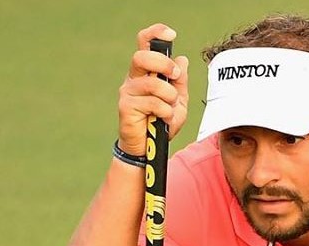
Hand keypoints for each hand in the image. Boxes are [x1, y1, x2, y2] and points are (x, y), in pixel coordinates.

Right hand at [117, 24, 189, 155]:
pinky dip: (164, 111)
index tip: (171, 34)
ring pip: (151, 83)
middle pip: (143, 57)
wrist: (149, 148)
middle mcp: (134, 78)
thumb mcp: (178, 102)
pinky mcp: (125, 107)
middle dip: (164, 64)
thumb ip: (180, 83)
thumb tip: (182, 60)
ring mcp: (128, 92)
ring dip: (168, 95)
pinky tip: (164, 118)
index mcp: (146, 73)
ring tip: (170, 107)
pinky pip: (151, 102)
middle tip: (175, 76)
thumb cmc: (161, 123)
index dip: (155, 34)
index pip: (144, 45)